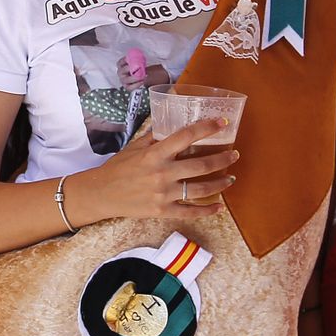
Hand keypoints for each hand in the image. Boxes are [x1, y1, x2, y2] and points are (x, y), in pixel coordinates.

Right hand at [83, 118, 239, 218]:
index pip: (186, 137)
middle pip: (200, 165)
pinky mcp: (162, 211)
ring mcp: (164, 194)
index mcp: (155, 154)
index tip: (221, 123)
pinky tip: (219, 207)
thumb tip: (170, 124)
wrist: (101, 194)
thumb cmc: (117, 168)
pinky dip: (207, 210)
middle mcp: (162, 173)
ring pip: (200, 188)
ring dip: (220, 183)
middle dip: (222, 159)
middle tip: (234, 155)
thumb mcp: (134, 148)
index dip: (206, 128)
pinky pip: (190, 212)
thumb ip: (154, 137)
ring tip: (231, 178)